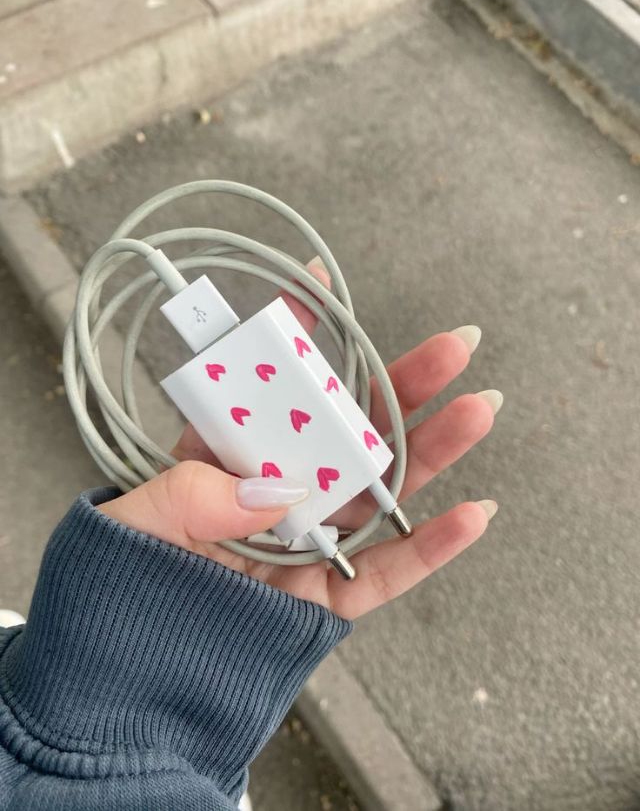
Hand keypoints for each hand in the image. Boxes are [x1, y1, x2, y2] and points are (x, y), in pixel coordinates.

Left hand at [98, 262, 500, 619]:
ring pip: (383, 494)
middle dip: (401, 387)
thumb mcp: (136, 526)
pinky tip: (475, 513)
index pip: (268, 392)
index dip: (292, 338)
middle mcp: (278, 494)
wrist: (126, 678)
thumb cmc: (120, 590)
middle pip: (350, 433)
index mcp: (226, 462)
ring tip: (479, 408)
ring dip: (435, 452)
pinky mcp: (327, 601)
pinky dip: (431, 549)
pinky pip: (386, 575)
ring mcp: (309, 546)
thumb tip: (278, 487)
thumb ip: (194, 495)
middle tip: (454, 346)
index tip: (317, 284)